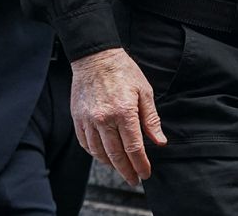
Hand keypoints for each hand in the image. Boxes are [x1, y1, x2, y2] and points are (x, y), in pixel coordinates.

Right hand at [70, 47, 166, 185]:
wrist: (95, 57)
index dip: (141, 165)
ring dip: (111, 165)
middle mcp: (104, 119)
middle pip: (116, 156)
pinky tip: (103, 156)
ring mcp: (88, 120)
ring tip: (120, 169)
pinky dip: (95, 153)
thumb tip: (159, 142)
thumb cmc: (122, 71)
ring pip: (99, 153)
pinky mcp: (77, 118)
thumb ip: (151, 119)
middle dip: (127, 172)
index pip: (134, 148)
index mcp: (124, 112)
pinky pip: (85, 143)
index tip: (145, 174)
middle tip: (134, 180)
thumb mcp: (144, 91)